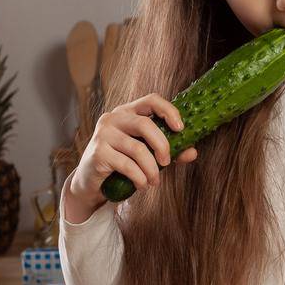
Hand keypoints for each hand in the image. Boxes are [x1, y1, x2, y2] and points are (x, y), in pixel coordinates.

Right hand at [64, 93, 195, 222]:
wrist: (92, 181)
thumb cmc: (123, 162)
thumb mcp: (149, 154)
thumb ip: (170, 151)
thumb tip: (193, 152)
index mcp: (129, 112)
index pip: (151, 100)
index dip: (169, 110)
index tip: (181, 128)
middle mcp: (114, 118)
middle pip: (145, 124)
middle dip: (162, 145)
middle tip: (167, 163)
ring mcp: (103, 134)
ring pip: (138, 149)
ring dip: (152, 169)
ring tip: (154, 181)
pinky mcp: (98, 152)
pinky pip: (127, 165)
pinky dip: (139, 178)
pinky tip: (141, 185)